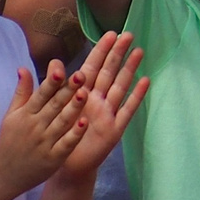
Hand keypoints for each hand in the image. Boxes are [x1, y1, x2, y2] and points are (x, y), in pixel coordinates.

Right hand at [0, 64, 84, 192]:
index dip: (50, 82)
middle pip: (54, 106)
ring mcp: (45, 143)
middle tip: (81, 75)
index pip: (40, 95)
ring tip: (85, 93)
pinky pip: (66, 144)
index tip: (60, 68)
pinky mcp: (53, 158)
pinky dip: (75, 134)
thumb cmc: (10, 140)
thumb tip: (23, 67)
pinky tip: (85, 122)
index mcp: (25, 114)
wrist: (3, 175)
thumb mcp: (11, 115)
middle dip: (67, 90)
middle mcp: (35, 127)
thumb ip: (21, 92)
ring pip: (62, 123)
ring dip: (73, 109)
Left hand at [59, 30, 147, 178]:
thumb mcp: (53, 110)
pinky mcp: (115, 129)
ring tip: (139, 52)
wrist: (66, 165)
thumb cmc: (61, 136)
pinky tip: (146, 81)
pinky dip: (136, 96)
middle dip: (118, 54)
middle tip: (129, 34)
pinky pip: (127, 110)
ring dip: (130, 69)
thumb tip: (54, 64)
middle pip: (109, 73)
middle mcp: (97, 100)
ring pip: (120, 87)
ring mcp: (108, 113)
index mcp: (82, 94)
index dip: (101, 51)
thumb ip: (54, 87)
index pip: (93, 67)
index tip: (111, 34)